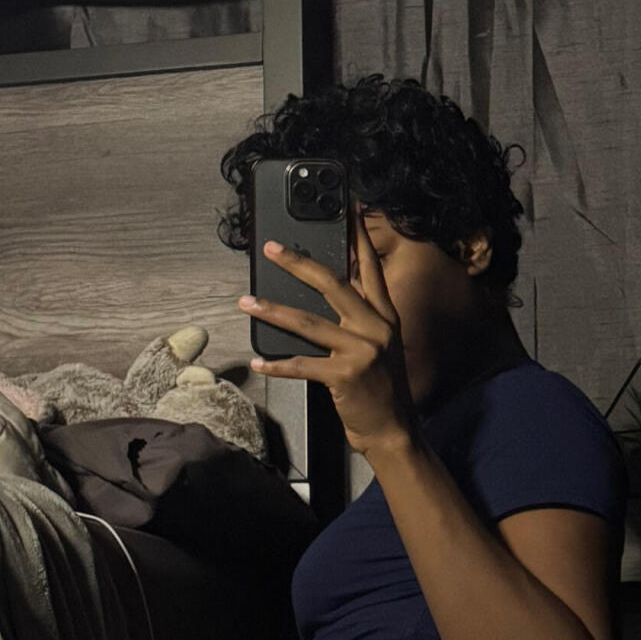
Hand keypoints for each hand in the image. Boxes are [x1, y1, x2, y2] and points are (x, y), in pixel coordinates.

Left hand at [240, 209, 417, 456]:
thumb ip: (359, 318)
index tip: (346, 208)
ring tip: (246, 302)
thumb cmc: (382, 389)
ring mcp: (361, 351)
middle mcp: (375, 327)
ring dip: (273, 311)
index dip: (356, 236)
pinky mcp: (344, 376)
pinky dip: (276, 364)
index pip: (368, 267)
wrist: (394, 430)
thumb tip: (324, 293)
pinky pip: (301, 365)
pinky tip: (258, 360)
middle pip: (332, 283)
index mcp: (384, 316)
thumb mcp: (379, 346)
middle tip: (272, 248)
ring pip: (309, 322)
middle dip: (298, 262)